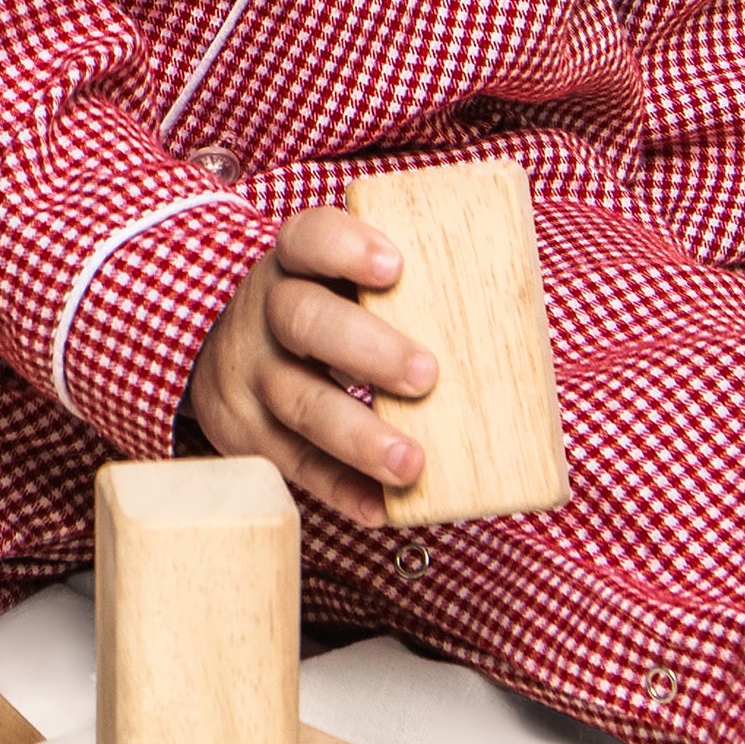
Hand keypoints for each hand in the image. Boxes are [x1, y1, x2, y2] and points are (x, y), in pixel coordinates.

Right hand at [182, 208, 437, 526]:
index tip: (395, 267)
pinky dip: (340, 488)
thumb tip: (517, 310)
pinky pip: (293, 465)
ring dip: (358, 435)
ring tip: (411, 462)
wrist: (227, 353)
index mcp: (293, 263)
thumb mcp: (338, 281)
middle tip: (427, 374)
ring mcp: (249, 377)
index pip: (308, 238)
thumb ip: (404, 287)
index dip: (347, 248)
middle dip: (367, 349)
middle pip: (305, 320)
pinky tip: (380, 506)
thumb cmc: (324, 312)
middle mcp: (263, 313)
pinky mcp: (245, 435)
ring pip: (299, 402)